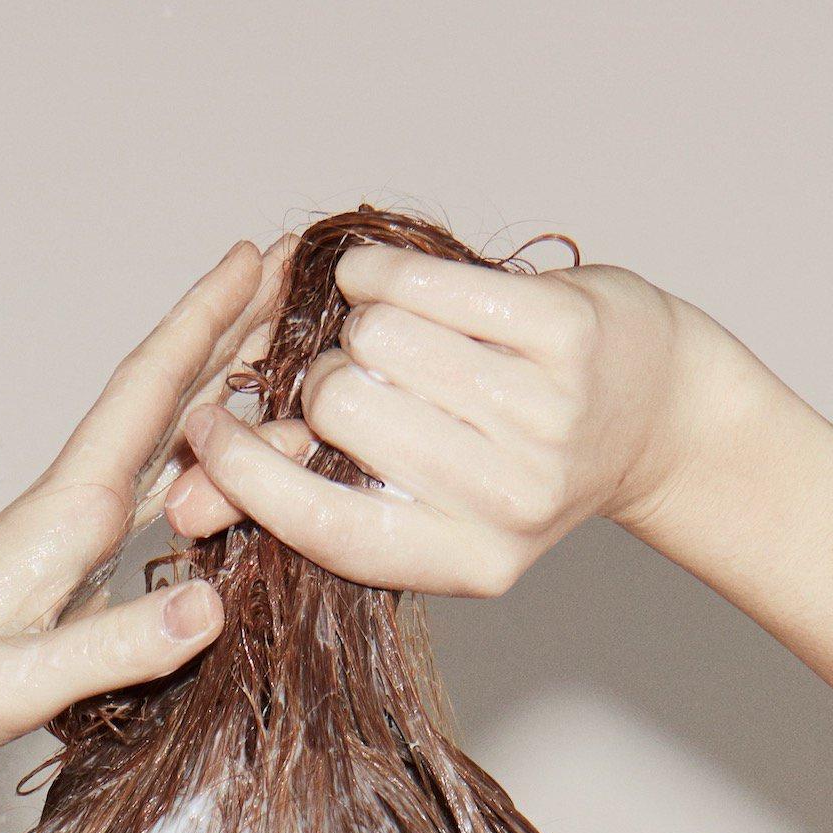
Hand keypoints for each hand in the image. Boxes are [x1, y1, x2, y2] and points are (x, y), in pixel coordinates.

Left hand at [0, 237, 286, 815]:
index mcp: (58, 520)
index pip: (147, 395)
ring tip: (274, 372)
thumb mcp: (11, 686)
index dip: (207, 321)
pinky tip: (214, 496)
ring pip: (159, 460)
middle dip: (226, 340)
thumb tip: (216, 603)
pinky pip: (147, 521)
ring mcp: (57, 557)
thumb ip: (113, 648)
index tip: (262, 255)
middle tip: (291, 282)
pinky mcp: (55, 599)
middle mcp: (63, 522)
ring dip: (216, 408)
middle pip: (161, 408)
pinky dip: (193, 491)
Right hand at [163, 247, 724, 596]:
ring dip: (361, 320)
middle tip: (357, 378)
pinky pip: (417, 278)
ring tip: (397, 338)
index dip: (245, 475)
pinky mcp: (562, 332)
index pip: (324, 526)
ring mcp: (545, 414)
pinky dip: (380, 267)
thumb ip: (314, 497)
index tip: (206, 427)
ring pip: (373, 333)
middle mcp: (511, 500)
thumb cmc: (513, 458)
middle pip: (337, 404)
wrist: (650, 413)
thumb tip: (182, 505)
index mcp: (468, 565)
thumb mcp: (426, 504)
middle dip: (324, 378)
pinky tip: (387, 279)